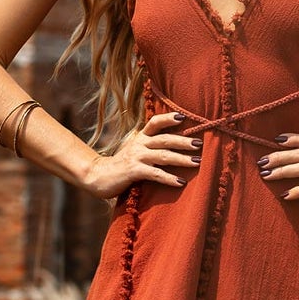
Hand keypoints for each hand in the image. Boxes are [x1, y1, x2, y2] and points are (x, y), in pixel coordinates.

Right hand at [83, 111, 201, 200]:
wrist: (99, 176)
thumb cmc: (122, 164)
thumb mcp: (135, 150)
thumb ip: (150, 145)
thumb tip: (173, 144)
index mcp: (140, 137)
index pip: (155, 122)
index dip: (168, 118)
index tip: (184, 117)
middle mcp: (139, 144)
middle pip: (165, 139)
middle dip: (184, 141)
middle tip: (200, 144)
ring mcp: (136, 157)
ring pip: (163, 156)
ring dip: (181, 159)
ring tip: (196, 162)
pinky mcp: (134, 171)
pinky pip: (155, 174)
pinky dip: (169, 178)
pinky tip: (180, 182)